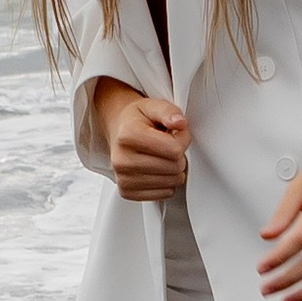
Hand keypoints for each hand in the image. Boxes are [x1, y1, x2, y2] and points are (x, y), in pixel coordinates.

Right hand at [95, 81, 189, 199]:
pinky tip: (157, 170)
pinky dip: (166, 183)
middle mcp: (121, 159)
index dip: (183, 139)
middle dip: (179, 156)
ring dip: (174, 171)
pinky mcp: (126, 192)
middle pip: (174, 167)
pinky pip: (163, 194)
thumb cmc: (138, 119)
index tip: (175, 133)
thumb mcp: (153, 106)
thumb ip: (169, 112)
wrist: (118, 130)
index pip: (174, 149)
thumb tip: (180, 123)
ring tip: (162, 157)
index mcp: (128, 135)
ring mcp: (122, 178)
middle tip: (169, 146)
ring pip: (171, 183)